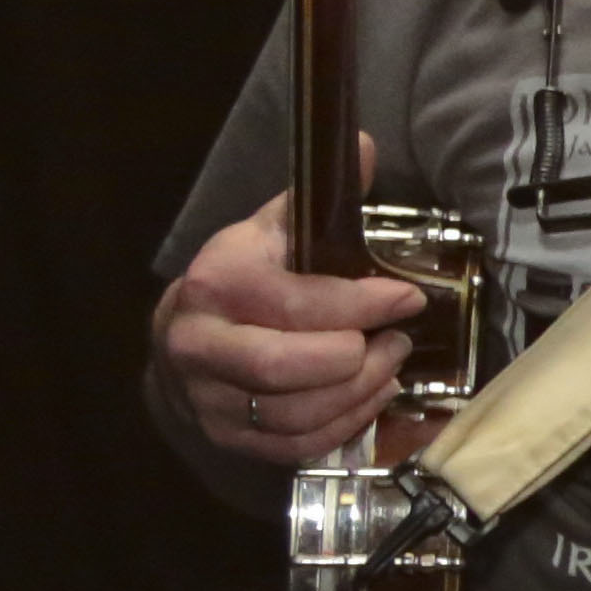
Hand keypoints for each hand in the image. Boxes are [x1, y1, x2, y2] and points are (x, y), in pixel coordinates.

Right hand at [155, 146, 429, 464]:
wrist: (183, 341)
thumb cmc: (242, 281)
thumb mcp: (271, 231)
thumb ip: (320, 197)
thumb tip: (366, 146)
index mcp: (215, 284)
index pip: (295, 301)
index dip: (361, 303)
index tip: (407, 298)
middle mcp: (201, 344)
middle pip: (286, 367)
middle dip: (356, 358)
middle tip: (396, 340)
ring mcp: (210, 399)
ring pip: (297, 413)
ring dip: (360, 391)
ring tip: (389, 364)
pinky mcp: (229, 438)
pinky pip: (298, 445)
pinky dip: (345, 424)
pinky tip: (369, 395)